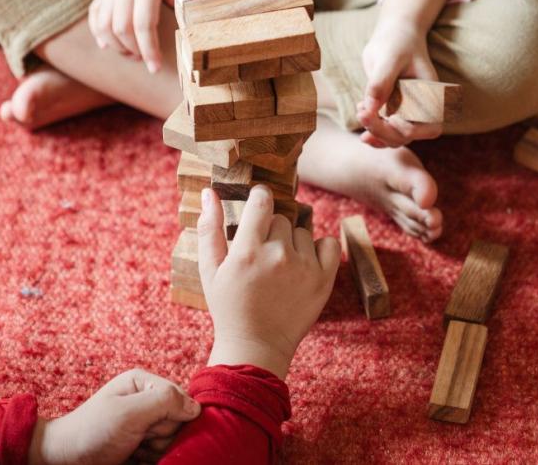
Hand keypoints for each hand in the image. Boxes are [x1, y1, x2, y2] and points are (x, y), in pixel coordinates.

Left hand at [30, 369, 200, 464]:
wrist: (67, 458)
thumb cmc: (93, 431)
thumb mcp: (128, 412)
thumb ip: (164, 402)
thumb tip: (196, 408)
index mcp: (143, 382)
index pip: (182, 398)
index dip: (170, 416)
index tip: (146, 424)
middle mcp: (147, 399)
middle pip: (179, 421)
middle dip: (159, 435)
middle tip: (135, 437)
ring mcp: (146, 422)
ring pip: (173, 439)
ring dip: (154, 449)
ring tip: (131, 448)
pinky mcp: (143, 442)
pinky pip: (163, 452)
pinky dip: (151, 458)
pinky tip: (133, 456)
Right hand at [88, 0, 174, 73]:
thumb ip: (181, 2)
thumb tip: (184, 31)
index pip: (143, 24)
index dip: (149, 50)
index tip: (155, 68)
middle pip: (121, 28)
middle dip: (133, 50)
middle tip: (145, 60)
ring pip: (104, 24)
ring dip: (116, 46)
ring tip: (131, 54)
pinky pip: (94, 13)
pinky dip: (98, 32)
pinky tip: (107, 46)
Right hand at [196, 186, 340, 379]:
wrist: (256, 345)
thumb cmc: (228, 306)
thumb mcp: (210, 269)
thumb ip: (209, 228)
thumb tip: (209, 192)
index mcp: (248, 251)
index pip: (261, 201)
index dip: (259, 198)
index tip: (258, 205)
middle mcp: (278, 255)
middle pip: (281, 218)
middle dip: (271, 230)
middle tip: (262, 254)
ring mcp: (304, 267)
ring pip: (302, 232)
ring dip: (292, 242)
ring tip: (280, 266)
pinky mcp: (324, 279)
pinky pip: (329, 244)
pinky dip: (320, 249)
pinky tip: (304, 263)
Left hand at [357, 23, 443, 147]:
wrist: (394, 34)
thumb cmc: (397, 42)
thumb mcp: (389, 58)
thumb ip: (380, 83)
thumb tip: (370, 108)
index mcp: (433, 97)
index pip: (428, 129)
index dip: (407, 130)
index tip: (387, 116)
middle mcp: (423, 109)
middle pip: (406, 137)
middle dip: (382, 131)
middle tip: (361, 113)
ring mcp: (408, 113)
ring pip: (393, 138)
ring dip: (374, 131)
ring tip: (360, 109)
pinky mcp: (394, 112)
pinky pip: (384, 131)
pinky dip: (371, 128)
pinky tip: (360, 110)